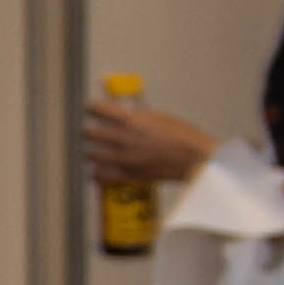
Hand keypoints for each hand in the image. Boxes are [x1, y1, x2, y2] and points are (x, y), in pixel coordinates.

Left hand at [78, 95, 216, 190]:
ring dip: (91, 151)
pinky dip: (97, 173)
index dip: (92, 108)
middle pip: (88, 133)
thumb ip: (136, 116)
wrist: (195, 160)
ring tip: (94, 149)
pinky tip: (99, 169)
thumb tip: (122, 113)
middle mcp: (123, 139)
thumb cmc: (183, 137)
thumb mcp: (158, 116)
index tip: (91, 109)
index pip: (97, 109)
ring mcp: (124, 159)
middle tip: (90, 129)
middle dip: (88, 130)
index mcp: (131, 120)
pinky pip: (101, 176)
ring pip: (91, 155)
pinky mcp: (128, 175)